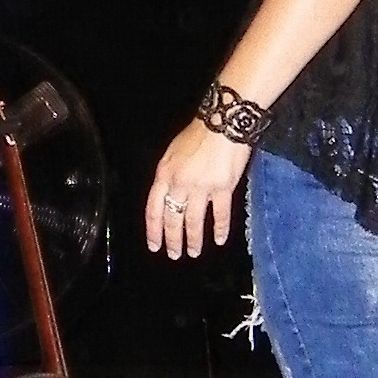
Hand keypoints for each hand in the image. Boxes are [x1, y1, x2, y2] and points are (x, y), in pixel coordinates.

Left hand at [145, 120, 251, 260]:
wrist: (224, 122)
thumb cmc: (199, 134)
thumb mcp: (172, 153)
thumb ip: (169, 176)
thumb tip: (169, 197)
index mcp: (164, 174)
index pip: (154, 209)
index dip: (153, 230)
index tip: (154, 245)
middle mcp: (180, 183)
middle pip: (172, 218)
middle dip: (172, 239)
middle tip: (174, 254)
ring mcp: (201, 187)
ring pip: (194, 221)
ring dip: (193, 240)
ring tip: (193, 253)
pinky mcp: (223, 188)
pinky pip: (220, 214)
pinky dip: (220, 229)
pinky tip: (219, 239)